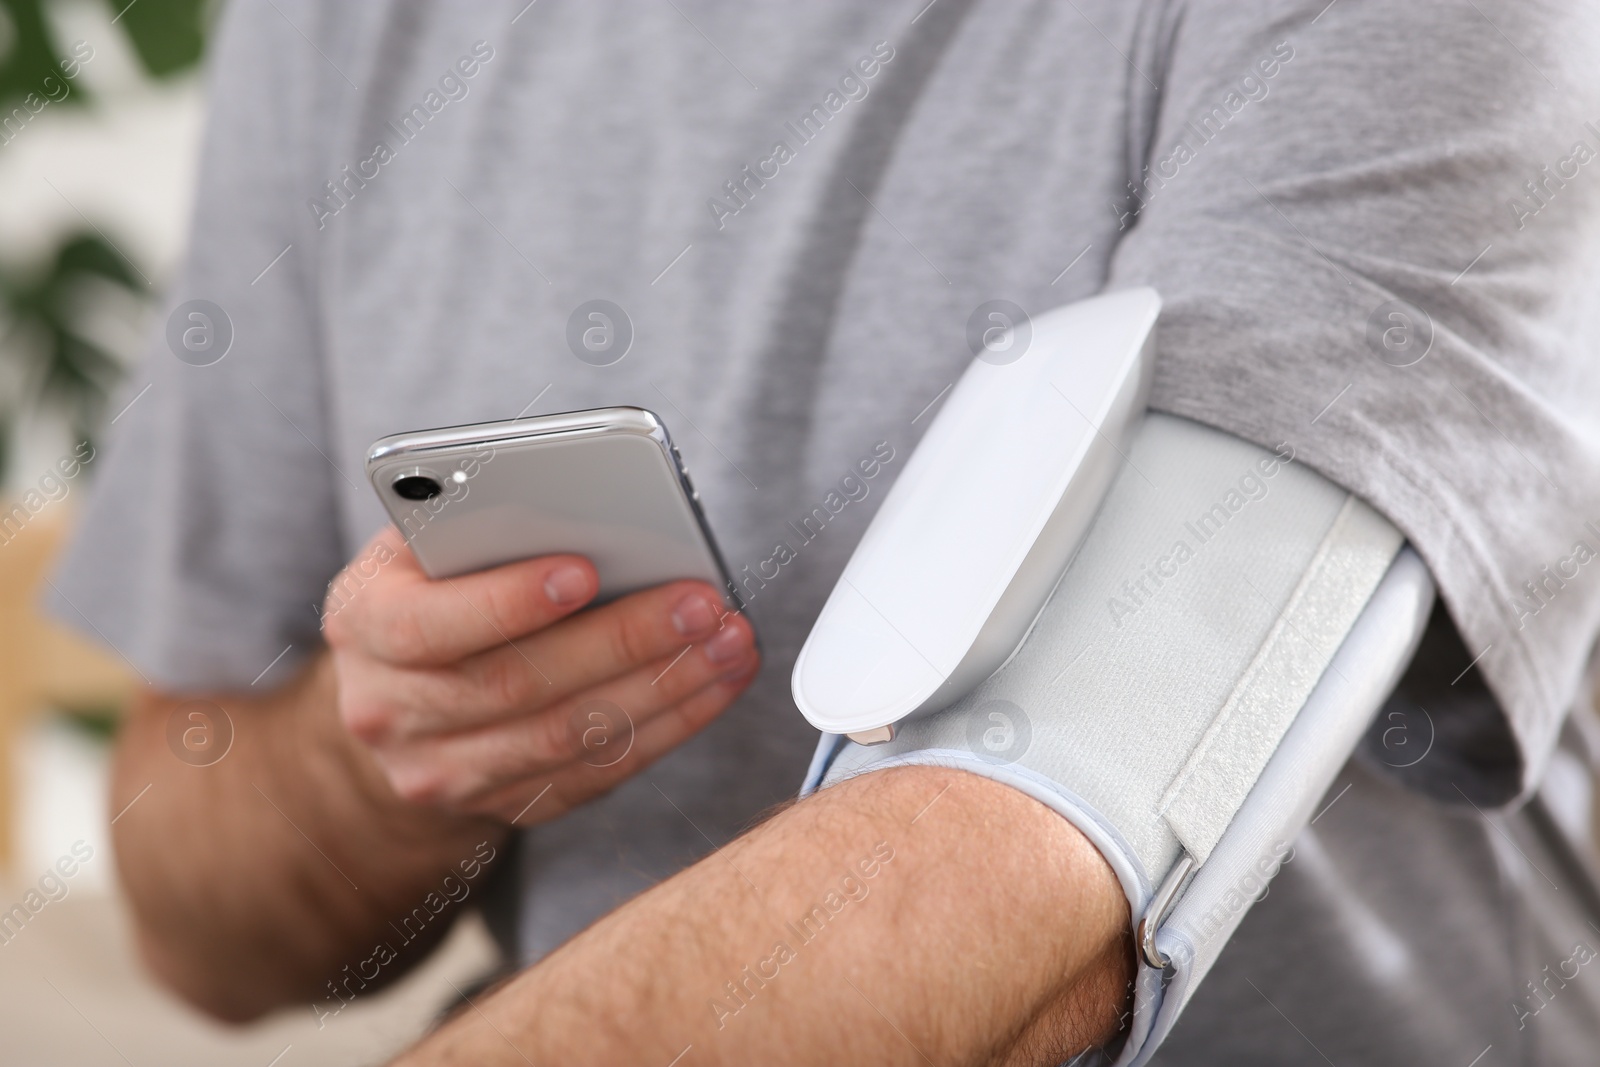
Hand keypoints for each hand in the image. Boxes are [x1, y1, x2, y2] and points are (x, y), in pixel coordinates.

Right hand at [321, 527, 758, 823]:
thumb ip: (479, 525)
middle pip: (517, 685)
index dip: (508, 602)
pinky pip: (598, 773)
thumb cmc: (430, 587)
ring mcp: (446, 772)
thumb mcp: (425, 543)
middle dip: (621, 641)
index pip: (429, 624)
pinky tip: (717, 683)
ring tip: (729, 642)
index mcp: (362, 625)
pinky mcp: (506, 805)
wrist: (397, 697)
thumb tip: (585, 508)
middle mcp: (391, 711)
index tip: (585, 569)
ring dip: (664, 688)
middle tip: (700, 603)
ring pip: (568, 737)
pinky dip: (670, 726)